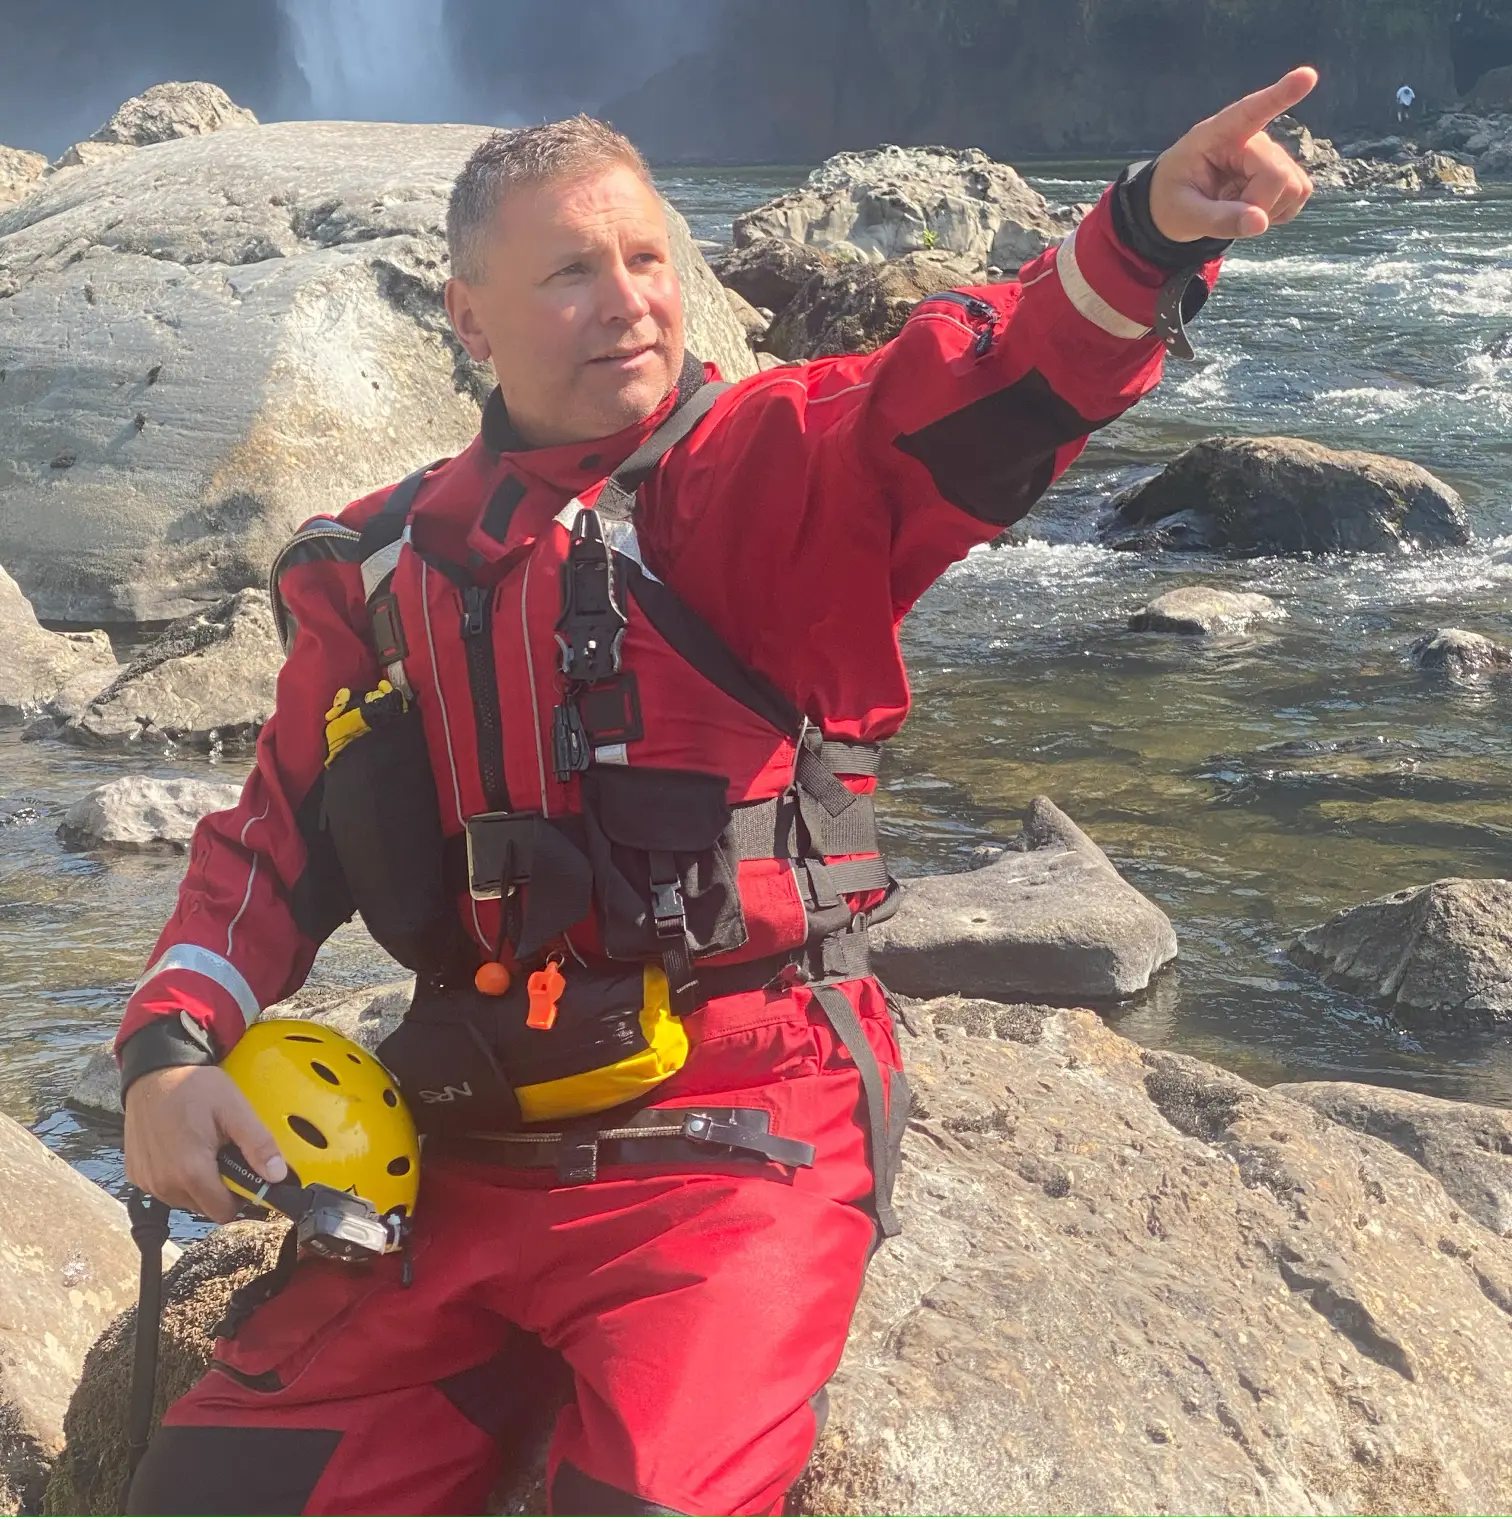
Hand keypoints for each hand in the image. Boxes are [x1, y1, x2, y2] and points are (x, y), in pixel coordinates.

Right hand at [124, 1064, 286, 1222]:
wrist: (154, 1071)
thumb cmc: (194, 1087)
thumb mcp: (235, 1110)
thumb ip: (258, 1144)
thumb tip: (277, 1175)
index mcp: (191, 1171)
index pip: (224, 1212)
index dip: (241, 1197)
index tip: (246, 1174)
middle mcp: (164, 1184)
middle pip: (205, 1208)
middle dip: (220, 1189)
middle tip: (224, 1154)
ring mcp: (147, 1181)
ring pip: (185, 1201)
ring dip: (198, 1184)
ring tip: (204, 1149)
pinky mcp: (136, 1174)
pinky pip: (164, 1189)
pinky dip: (177, 1177)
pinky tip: (182, 1149)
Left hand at [1151, 67, 1319, 242]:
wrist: (1177, 203)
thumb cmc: (1173, 199)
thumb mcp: (1183, 215)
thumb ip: (1218, 219)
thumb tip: (1261, 222)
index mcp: (1216, 136)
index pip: (1250, 111)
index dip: (1280, 95)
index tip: (1307, 76)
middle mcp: (1251, 139)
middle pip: (1278, 175)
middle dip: (1257, 205)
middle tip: (1225, 211)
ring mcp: (1272, 153)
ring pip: (1294, 188)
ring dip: (1267, 209)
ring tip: (1235, 206)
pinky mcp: (1287, 172)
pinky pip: (1299, 196)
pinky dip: (1278, 212)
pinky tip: (1253, 209)